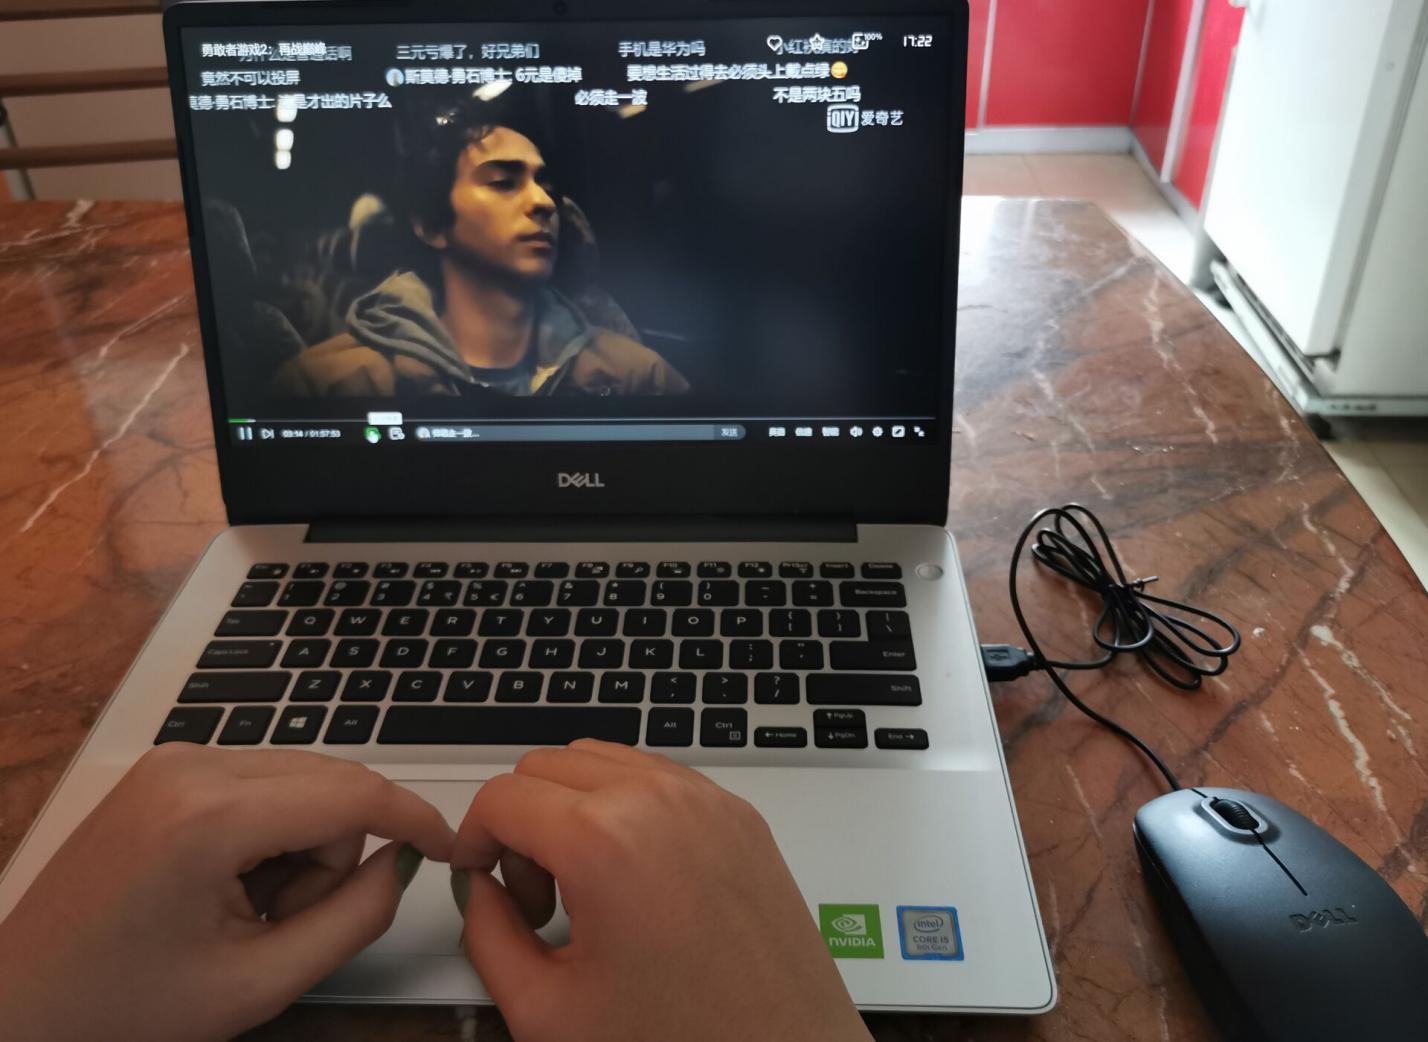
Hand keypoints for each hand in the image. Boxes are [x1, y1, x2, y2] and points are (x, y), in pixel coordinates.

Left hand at [0, 743, 453, 1041]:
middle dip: (336, 853)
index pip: (353, 792)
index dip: (417, 819)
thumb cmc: (118, 1010)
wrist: (17, 1010)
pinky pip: (262, 784)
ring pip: (301, 782)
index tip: (455, 848)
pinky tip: (228, 886)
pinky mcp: (166, 770)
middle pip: (331, 782)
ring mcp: (173, 760)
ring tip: (244, 913)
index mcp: (207, 816)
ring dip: (301, 847)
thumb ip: (355, 917)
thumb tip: (406, 861)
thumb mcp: (259, 984)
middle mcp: (189, 765)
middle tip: (282, 924)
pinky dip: (269, 835)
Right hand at [451, 739, 872, 1041]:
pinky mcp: (740, 814)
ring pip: (602, 760)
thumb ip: (488, 935)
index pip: (502, 795)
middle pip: (546, 766)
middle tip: (535, 901)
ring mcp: (706, 800)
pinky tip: (634, 879)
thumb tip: (480, 889)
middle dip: (522, 824)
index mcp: (604, 839)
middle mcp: (658, 799)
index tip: (478, 877)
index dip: (472, 838)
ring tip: (586, 892)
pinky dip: (626, 807)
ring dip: (572, 808)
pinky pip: (658, 778)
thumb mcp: (547, 1011)